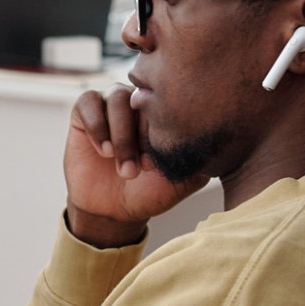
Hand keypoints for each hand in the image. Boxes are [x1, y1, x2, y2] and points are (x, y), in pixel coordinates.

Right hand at [63, 85, 207, 245]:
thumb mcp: (183, 179)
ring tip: (122, 167)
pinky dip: (97, 126)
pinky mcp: (84, 111)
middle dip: (141, 136)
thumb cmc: (149, 191)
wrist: (112, 208)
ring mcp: (111, 103)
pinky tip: (103, 151)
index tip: (157, 166)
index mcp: (164, 112)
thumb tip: (220, 139)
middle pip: (143, 96)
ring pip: (117, 97)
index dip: (163, 132)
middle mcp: (139, 102)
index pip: (168, 102)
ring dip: (121, 136)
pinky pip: (88, 101)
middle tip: (141, 168)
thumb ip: (200, 159)